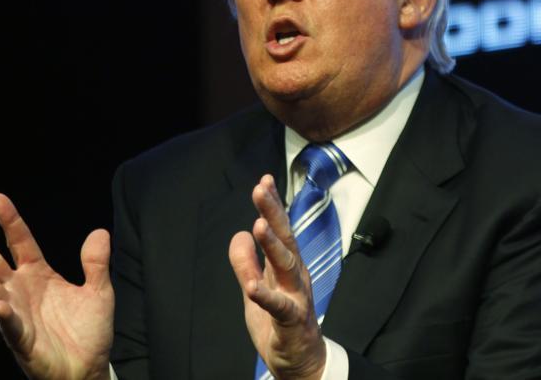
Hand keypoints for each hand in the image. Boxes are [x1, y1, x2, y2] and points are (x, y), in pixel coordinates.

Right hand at [0, 193, 113, 379]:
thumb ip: (96, 263)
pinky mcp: (22, 341)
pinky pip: (11, 327)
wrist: (88, 370)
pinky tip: (0, 304)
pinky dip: (5, 316)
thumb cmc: (88, 332)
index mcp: (38, 274)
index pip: (20, 241)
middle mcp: (21, 291)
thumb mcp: (99, 292)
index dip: (9, 220)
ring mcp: (17, 314)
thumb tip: (100, 232)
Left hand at [228, 175, 325, 379]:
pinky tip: (252, 287)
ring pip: (286, 266)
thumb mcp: (256, 288)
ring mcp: (296, 297)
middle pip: (285, 239)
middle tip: (261, 188)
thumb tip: (240, 234)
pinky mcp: (292, 321)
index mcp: (286, 266)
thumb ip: (246, 263)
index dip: (273, 205)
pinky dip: (265, 296)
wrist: (301, 363)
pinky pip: (278, 307)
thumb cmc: (280, 323)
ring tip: (258, 226)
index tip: (265, 180)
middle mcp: (295, 276)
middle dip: (273, 212)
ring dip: (272, 246)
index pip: (280, 230)